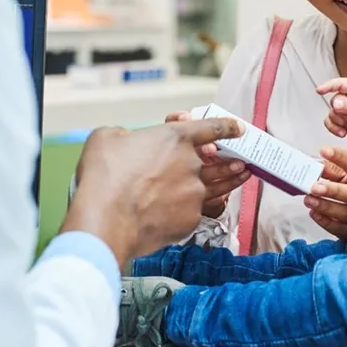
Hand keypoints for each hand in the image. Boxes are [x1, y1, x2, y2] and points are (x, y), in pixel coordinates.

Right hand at [62, 117, 243, 266]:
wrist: (106, 220)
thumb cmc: (104, 177)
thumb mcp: (106, 138)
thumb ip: (124, 136)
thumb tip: (126, 142)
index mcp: (174, 138)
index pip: (210, 127)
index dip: (227, 126)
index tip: (238, 128)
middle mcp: (191, 164)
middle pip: (220, 161)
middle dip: (233, 160)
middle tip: (243, 161)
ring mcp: (194, 194)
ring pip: (219, 187)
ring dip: (232, 181)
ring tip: (242, 178)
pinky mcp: (190, 220)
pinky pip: (198, 212)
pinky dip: (197, 210)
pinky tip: (195, 211)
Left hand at [303, 146, 346, 240]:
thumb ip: (334, 169)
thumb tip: (314, 164)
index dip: (340, 157)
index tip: (324, 151)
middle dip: (332, 190)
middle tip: (314, 186)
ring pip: (344, 213)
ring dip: (324, 206)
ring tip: (308, 199)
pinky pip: (339, 229)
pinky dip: (325, 222)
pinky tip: (314, 213)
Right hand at [316, 77, 346, 149]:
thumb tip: (336, 104)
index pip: (340, 84)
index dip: (329, 86)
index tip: (320, 90)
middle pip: (334, 102)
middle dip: (344, 114)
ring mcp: (344, 111)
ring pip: (331, 114)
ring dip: (342, 123)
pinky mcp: (341, 121)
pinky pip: (330, 123)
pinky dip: (335, 129)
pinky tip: (343, 132)